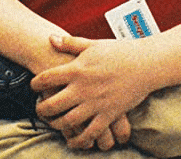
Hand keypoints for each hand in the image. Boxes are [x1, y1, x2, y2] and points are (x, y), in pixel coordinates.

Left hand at [32, 35, 152, 150]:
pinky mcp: (108, 115)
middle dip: (41, 109)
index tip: (34, 86)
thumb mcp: (93, 44)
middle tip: (39, 108)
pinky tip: (73, 141)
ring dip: (56, 124)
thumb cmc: (120, 51)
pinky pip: (90, 133)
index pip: (46, 79)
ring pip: (67, 121)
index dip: (35, 83)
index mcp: (77, 69)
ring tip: (53, 122)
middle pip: (51, 104)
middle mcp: (82, 88)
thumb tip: (50, 39)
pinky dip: (79, 140)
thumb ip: (70, 43)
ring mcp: (95, 103)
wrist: (146, 64)